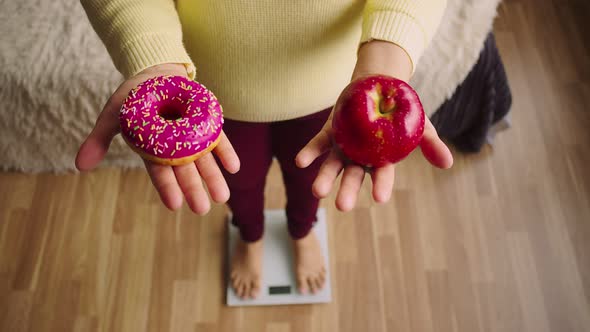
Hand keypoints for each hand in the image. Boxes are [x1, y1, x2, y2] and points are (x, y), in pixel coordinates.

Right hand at [75, 63, 239, 213]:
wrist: (154, 71)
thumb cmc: (132, 97)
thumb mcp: (113, 115)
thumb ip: (99, 139)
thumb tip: (80, 165)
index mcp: (153, 149)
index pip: (160, 171)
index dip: (166, 187)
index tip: (174, 204)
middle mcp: (175, 148)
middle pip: (185, 171)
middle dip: (193, 188)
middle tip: (202, 209)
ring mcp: (192, 136)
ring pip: (204, 160)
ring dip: (213, 177)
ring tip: (222, 197)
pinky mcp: (207, 124)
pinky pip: (219, 139)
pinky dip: (226, 152)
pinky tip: (235, 167)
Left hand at [295, 41, 452, 211]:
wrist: (379, 86)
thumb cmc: (401, 111)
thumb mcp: (419, 125)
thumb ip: (430, 144)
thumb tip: (448, 163)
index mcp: (381, 159)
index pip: (382, 175)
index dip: (382, 185)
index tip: (380, 198)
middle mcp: (360, 158)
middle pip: (354, 176)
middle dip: (348, 191)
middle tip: (342, 206)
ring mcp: (343, 147)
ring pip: (333, 165)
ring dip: (324, 177)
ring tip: (316, 192)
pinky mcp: (330, 133)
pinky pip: (318, 145)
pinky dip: (310, 153)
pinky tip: (301, 162)